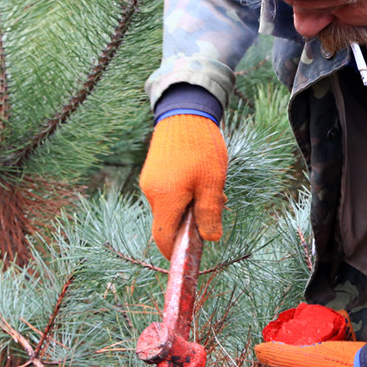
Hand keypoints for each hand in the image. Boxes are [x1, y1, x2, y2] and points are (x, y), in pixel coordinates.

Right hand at [139, 115, 227, 253]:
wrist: (184, 111)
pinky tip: (202, 179)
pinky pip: (168, 194)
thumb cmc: (201, 147)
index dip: (177, 252)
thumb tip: (210, 239)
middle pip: (168, 224)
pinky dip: (185, 194)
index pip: (164, 239)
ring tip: (213, 189)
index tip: (194, 254)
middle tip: (217, 208)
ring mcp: (150, 182)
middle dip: (191, 224)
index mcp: (164, 199)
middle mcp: (151, 193)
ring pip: (170, 208)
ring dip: (192, 206)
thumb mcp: (212, 183)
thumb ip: (209, 213)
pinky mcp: (153, 173)